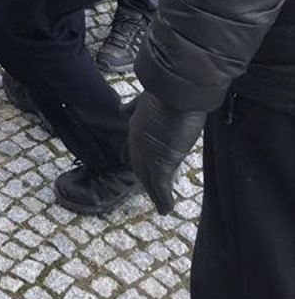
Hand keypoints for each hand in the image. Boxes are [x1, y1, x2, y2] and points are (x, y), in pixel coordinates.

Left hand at [128, 90, 206, 214]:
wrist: (177, 89)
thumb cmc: (169, 88)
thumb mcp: (147, 97)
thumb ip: (134, 106)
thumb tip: (121, 110)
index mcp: (136, 123)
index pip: (136, 148)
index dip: (140, 159)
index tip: (146, 168)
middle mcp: (137, 139)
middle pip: (139, 165)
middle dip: (146, 179)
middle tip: (155, 191)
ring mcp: (147, 152)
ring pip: (148, 179)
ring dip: (155, 193)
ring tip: (161, 207)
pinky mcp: (162, 162)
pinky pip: (160, 186)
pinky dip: (162, 199)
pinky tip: (166, 209)